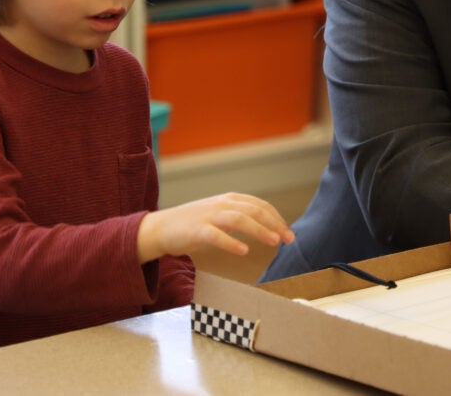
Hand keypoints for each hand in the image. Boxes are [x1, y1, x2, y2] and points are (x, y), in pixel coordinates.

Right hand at [137, 192, 294, 262]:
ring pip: (239, 219)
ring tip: (274, 241)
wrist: (161, 229)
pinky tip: (244, 250)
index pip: (260, 205)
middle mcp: (222, 204)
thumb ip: (240, 217)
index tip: (288, 232)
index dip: (277, 218)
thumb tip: (266, 226)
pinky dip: (231, 242)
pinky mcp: (196, 230)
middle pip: (254, 210)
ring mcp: (209, 216)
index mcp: (229, 200)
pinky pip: (216, 235)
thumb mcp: (220, 216)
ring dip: (259, 229)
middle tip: (289, 239)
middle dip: (274, 223)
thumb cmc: (194, 225)